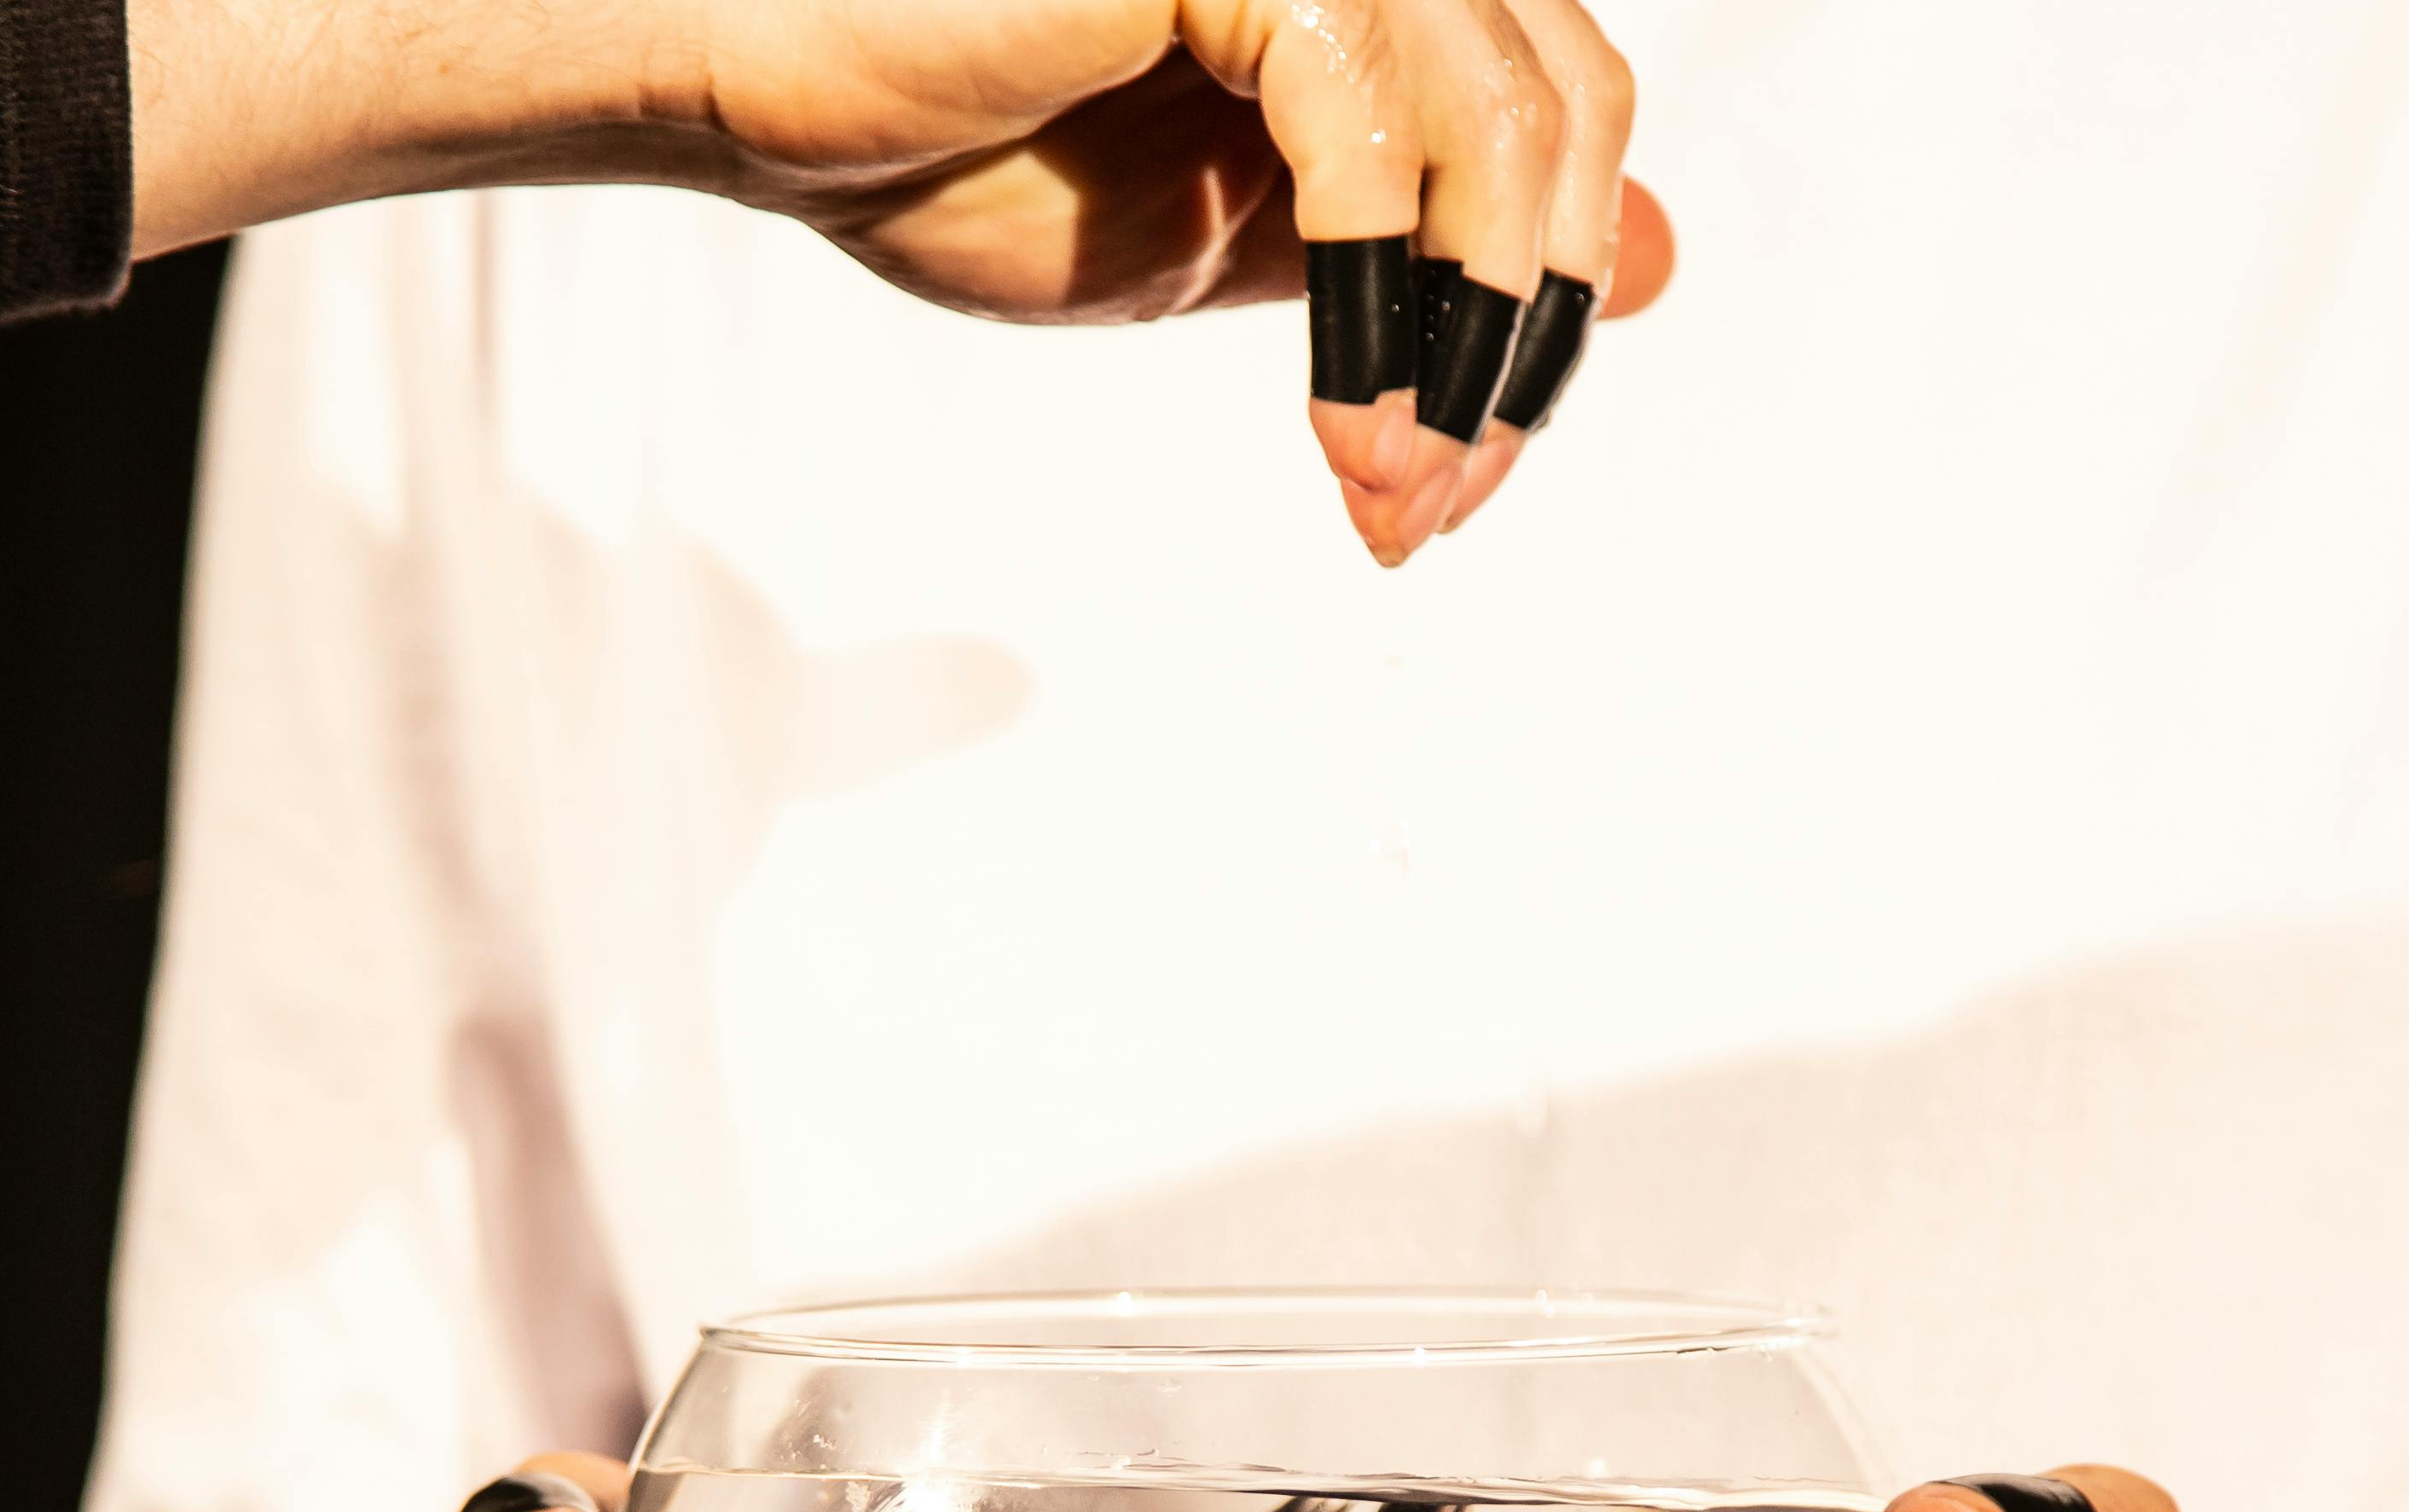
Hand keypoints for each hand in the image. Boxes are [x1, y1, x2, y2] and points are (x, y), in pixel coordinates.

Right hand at [127, 0, 1674, 561]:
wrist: (760, 98)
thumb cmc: (959, 155)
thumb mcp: (1237, 242)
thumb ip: (1425, 247)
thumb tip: (1648, 271)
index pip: (1556, 125)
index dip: (1534, 316)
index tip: (1454, 490)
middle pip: (1566, 121)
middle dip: (1515, 342)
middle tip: (1430, 516)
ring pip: (1503, 123)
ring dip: (1458, 342)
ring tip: (1388, 499)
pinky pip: (1367, 124)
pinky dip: (1378, 294)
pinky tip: (1340, 427)